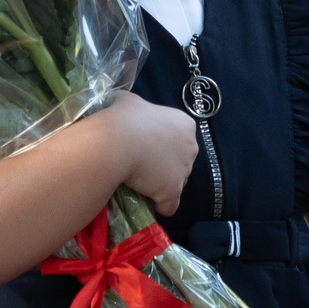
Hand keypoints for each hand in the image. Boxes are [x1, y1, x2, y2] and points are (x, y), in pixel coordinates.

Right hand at [97, 91, 199, 216]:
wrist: (117, 142)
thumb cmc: (123, 118)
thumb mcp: (128, 102)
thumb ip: (136, 107)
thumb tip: (128, 107)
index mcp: (184, 124)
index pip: (177, 138)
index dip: (161, 144)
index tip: (144, 147)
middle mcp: (191, 147)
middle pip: (179, 160)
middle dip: (163, 164)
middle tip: (140, 164)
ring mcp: (184, 171)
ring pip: (175, 182)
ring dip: (160, 184)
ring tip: (139, 183)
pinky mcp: (173, 192)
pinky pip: (169, 204)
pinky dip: (159, 205)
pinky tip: (146, 202)